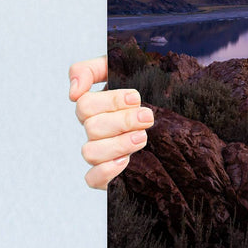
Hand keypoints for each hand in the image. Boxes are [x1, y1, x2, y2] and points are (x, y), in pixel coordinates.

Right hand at [69, 56, 153, 189]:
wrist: (174, 119)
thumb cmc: (145, 89)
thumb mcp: (121, 69)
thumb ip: (90, 70)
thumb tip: (73, 91)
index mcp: (96, 107)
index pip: (85, 104)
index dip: (110, 101)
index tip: (135, 98)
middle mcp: (95, 130)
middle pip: (92, 127)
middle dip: (122, 121)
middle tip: (147, 117)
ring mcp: (100, 152)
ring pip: (90, 152)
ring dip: (118, 144)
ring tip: (142, 137)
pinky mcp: (108, 174)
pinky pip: (92, 179)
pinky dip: (105, 171)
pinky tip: (125, 161)